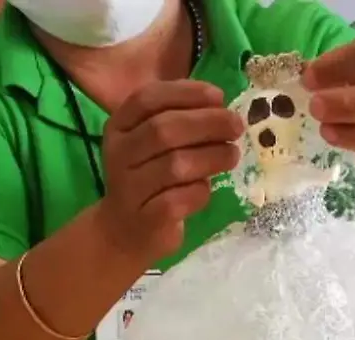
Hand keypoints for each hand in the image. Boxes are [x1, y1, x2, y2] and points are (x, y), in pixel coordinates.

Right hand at [100, 80, 244, 258]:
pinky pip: (178, 200)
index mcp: (119, 127)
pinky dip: (199, 191)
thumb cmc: (148, 177)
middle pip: (163, 130)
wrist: (123, 231)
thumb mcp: (153, 143)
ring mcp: (129, 189)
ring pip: (174, 166)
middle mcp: (118, 154)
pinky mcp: (145, 219)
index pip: (147, 99)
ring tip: (232, 155)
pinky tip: (207, 187)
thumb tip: (221, 105)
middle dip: (207, 123)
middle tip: (236, 127)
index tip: (219, 97)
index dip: (185, 93)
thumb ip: (179, 119)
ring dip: (212, 156)